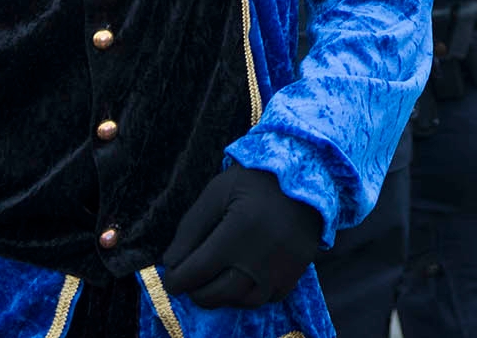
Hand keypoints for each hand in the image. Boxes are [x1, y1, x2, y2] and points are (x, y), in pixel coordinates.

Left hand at [160, 167, 323, 308]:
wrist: (306, 175)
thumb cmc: (256, 180)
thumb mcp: (217, 193)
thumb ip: (190, 228)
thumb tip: (171, 263)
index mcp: (236, 235)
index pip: (195, 273)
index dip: (176, 280)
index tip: (171, 277)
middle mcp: (259, 259)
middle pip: (217, 294)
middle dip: (196, 291)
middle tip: (190, 280)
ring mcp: (280, 269)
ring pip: (242, 301)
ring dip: (223, 296)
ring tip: (214, 281)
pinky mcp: (295, 272)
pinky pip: (267, 298)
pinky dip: (249, 295)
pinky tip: (241, 280)